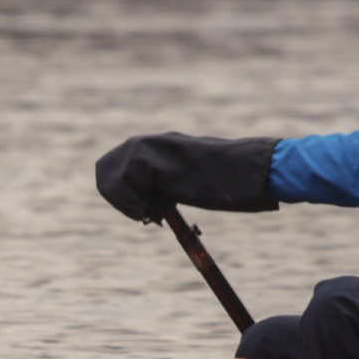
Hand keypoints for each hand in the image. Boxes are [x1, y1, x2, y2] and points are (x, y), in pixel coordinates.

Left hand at [93, 133, 281, 220]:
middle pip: (105, 166)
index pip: (118, 167)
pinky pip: (123, 179)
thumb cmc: (233, 184)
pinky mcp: (156, 159)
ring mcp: (152, 148)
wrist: (253, 172)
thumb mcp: (192, 184)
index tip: (145, 215)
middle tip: (142, 216)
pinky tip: (150, 214)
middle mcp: (152, 142)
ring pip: (110, 172)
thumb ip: (170, 186)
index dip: (122, 194)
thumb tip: (154, 206)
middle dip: (116, 196)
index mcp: (160, 147)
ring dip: (123, 200)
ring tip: (148, 216)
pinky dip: (130, 201)